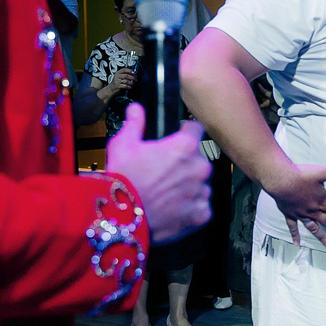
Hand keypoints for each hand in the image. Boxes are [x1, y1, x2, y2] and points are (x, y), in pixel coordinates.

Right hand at [106, 102, 212, 243]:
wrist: (123, 216)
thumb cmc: (123, 178)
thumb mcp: (123, 144)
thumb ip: (135, 123)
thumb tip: (136, 109)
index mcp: (185, 146)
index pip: (196, 129)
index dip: (185, 132)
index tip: (176, 137)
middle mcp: (199, 167)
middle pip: (198, 159)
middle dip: (185, 162)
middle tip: (164, 170)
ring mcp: (202, 191)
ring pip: (200, 183)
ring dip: (189, 185)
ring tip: (167, 191)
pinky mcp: (201, 214)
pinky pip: (201, 206)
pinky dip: (191, 207)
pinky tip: (173, 206)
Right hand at [108, 67, 135, 95]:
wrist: (111, 88)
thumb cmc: (117, 82)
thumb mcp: (119, 76)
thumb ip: (125, 74)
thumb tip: (134, 74)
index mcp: (118, 72)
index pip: (124, 69)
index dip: (130, 71)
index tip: (134, 73)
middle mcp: (117, 76)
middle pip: (126, 76)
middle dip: (132, 78)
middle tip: (136, 79)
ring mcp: (117, 81)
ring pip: (126, 81)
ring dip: (131, 83)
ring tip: (133, 84)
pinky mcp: (118, 86)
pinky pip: (125, 86)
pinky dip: (129, 87)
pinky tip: (131, 87)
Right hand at [264, 161, 325, 248]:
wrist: (280, 179)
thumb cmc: (301, 175)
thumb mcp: (323, 172)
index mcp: (322, 202)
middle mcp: (313, 211)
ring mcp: (301, 214)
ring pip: (314, 228)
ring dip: (322, 237)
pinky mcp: (290, 214)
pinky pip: (293, 227)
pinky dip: (295, 235)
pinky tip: (297, 244)